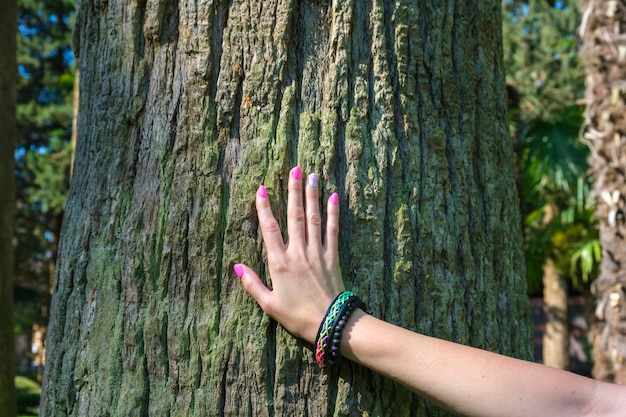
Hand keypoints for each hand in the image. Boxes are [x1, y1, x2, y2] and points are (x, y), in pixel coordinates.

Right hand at [234, 166, 344, 343]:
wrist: (330, 324)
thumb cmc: (297, 317)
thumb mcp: (269, 304)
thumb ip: (252, 284)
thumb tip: (236, 267)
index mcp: (279, 263)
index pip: (269, 229)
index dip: (264, 208)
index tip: (262, 189)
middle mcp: (298, 252)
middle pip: (294, 215)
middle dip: (293, 190)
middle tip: (295, 169)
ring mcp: (316, 253)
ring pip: (313, 218)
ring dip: (312, 195)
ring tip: (311, 175)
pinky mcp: (332, 257)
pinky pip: (332, 230)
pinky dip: (333, 212)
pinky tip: (333, 196)